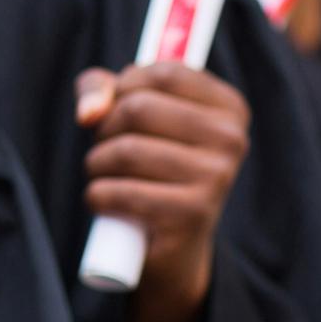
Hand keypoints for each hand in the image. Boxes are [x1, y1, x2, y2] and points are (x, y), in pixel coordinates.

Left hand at [76, 62, 251, 306]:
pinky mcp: (193, 215)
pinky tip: (105, 202)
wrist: (173, 248)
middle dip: (105, 129)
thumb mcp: (129, 116)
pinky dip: (97, 196)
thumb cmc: (149, 167)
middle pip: (139, 108)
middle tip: (107, 150)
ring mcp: (217, 178)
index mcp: (229, 108)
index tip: (117, 109)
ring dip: (96, 165)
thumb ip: (103, 90)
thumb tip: (87, 112)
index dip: (124, 87)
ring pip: (125, 151)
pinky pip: (119, 192)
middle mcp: (232, 139)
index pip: (164, 73)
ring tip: (105, 177)